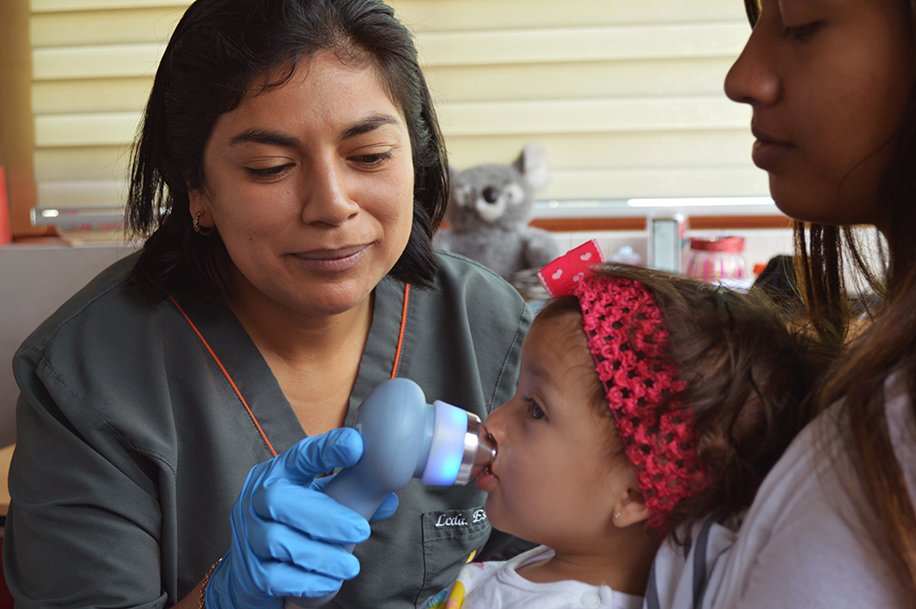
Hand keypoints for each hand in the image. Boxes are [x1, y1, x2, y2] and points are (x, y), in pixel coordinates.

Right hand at [205, 428, 399, 608]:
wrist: (251, 571)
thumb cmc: (292, 526)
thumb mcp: (318, 502)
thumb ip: (350, 498)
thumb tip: (389, 499)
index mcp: (278, 474)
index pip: (299, 455)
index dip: (326, 449)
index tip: (356, 446)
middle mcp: (255, 499)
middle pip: (279, 500)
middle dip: (325, 516)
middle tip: (361, 530)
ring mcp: (247, 535)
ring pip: (276, 541)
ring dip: (320, 554)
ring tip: (350, 565)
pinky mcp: (249, 571)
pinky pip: (274, 576)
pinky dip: (306, 581)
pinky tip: (330, 582)